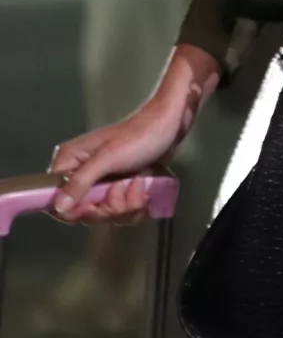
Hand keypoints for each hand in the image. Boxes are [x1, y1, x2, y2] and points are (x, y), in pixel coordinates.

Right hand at [47, 46, 215, 223]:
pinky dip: (135, 203)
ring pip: (105, 213)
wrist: (171, 124)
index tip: (97, 205)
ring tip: (138, 183)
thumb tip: (57, 206)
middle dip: (109, 206)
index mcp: (68, 162)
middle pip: (83, 212)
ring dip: (126, 204)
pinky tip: (144, 187)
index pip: (56, 201)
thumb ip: (80, 182)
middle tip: (125, 187)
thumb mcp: (108, 158)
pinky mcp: (119, 187)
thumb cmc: (140, 135)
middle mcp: (80, 173)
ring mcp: (100, 181)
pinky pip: (121, 210)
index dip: (76, 211)